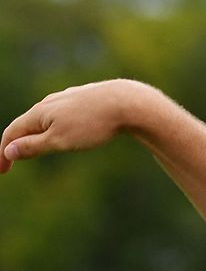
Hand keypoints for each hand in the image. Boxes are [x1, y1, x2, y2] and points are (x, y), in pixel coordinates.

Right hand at [0, 79, 155, 172]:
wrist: (127, 102)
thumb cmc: (93, 124)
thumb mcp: (59, 140)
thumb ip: (33, 146)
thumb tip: (9, 150)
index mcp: (39, 112)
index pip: (11, 132)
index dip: (3, 153)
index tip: (2, 171)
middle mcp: (49, 102)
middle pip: (26, 124)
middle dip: (17, 143)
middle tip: (11, 162)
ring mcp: (68, 98)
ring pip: (45, 118)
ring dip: (35, 134)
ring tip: (33, 148)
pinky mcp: (85, 99)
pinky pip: (63, 114)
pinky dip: (54, 127)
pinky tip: (63, 131)